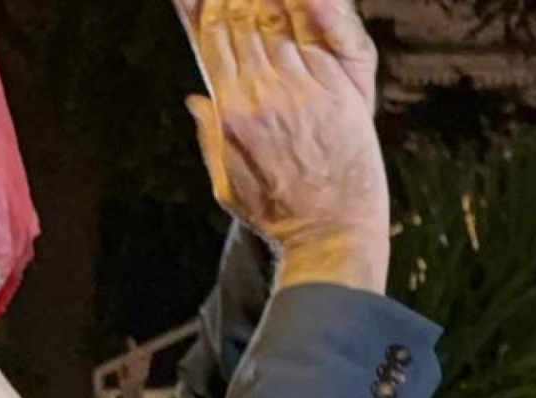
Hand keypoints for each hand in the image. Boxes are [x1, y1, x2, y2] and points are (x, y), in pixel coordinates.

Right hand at [173, 0, 389, 291]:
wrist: (330, 237)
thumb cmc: (279, 217)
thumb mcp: (227, 184)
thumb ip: (209, 137)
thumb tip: (195, 101)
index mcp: (230, 112)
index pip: (211, 39)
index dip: (208, 8)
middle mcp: (262, 95)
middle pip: (242, 23)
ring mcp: (302, 92)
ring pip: (279, 25)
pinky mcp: (339, 95)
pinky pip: (320, 41)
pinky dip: (310, 12)